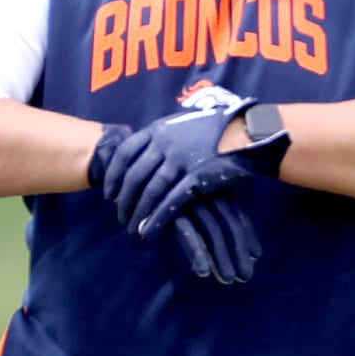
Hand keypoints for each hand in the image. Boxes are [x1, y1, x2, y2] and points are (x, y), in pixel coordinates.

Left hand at [92, 121, 262, 281]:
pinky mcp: (196, 178)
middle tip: (120, 215)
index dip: (113, 176)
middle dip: (123, 200)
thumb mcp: (182, 125)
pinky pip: (170, 202)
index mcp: (158, 130)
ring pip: (149, 192)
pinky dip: (157, 219)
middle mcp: (165, 145)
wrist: (246, 133)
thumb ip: (161, 137)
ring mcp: (180, 161)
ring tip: (133, 227)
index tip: (108, 193)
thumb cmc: (215, 129)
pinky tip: (150, 230)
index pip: (124, 154)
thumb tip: (144, 152)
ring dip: (138, 213)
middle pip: (133, 176)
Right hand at [172, 193, 262, 283]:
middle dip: (239, 251)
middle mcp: (202, 191)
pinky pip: (186, 232)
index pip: (236, 214)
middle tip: (246, 276)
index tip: (257, 256)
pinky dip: (197, 253)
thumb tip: (245, 250)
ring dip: (222, 257)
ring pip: (212, 230)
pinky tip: (203, 272)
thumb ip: (212, 221)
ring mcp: (185, 198)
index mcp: (211, 188)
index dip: (248, 236)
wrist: (119, 188)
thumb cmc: (163, 206)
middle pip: (228, 224)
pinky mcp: (166, 209)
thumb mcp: (189, 208)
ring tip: (228, 280)